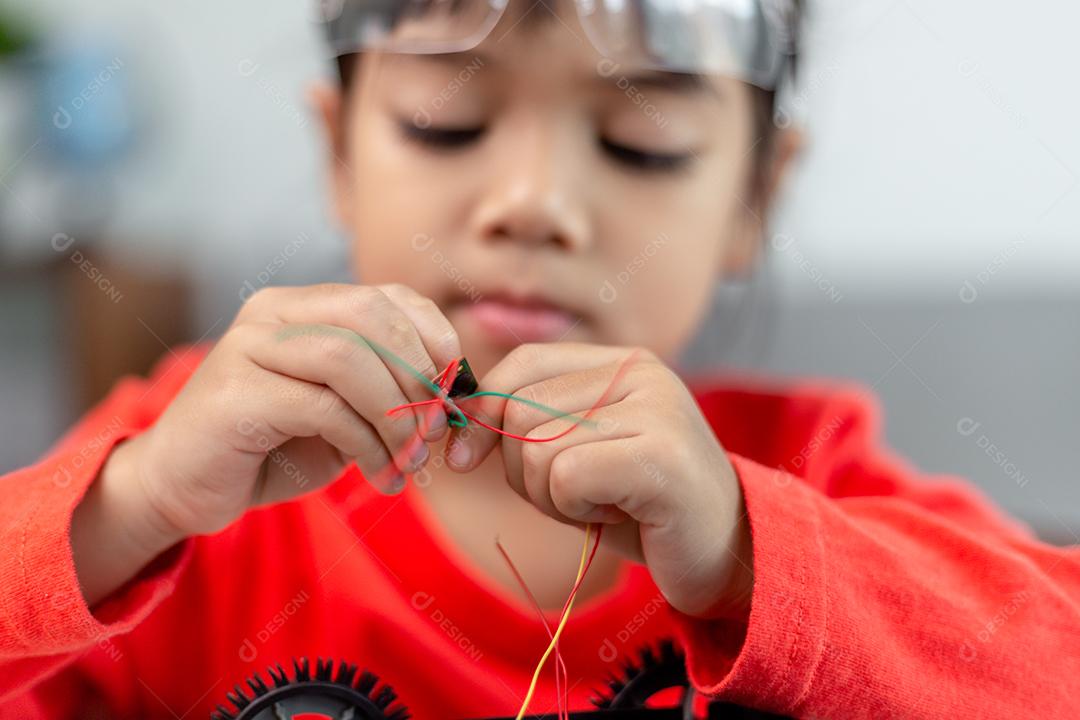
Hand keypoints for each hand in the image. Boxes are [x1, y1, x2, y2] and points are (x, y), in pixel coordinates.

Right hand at [72, 283, 458, 603]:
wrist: (181, 487)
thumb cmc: (271, 448)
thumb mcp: (343, 411)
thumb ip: (387, 390)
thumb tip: (452, 397)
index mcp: (302, 306)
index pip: (388, 296)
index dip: (435, 338)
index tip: (456, 390)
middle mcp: (271, 313)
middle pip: (371, 314)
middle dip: (419, 374)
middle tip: (437, 428)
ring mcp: (247, 347)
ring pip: (349, 358)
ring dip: (397, 415)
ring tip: (411, 460)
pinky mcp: (235, 395)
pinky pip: (324, 407)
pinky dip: (366, 445)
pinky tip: (380, 476)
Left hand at [442, 343, 753, 618]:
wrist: (728, 554)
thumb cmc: (643, 505)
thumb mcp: (579, 452)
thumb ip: (530, 423)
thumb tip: (457, 419)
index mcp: (621, 361)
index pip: (522, 364)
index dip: (481, 412)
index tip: (462, 458)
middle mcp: (640, 371)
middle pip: (518, 410)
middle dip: (522, 471)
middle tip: (574, 495)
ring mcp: (655, 408)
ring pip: (535, 447)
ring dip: (551, 496)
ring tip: (602, 504)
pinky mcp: (661, 455)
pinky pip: (565, 476)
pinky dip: (574, 510)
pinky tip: (617, 516)